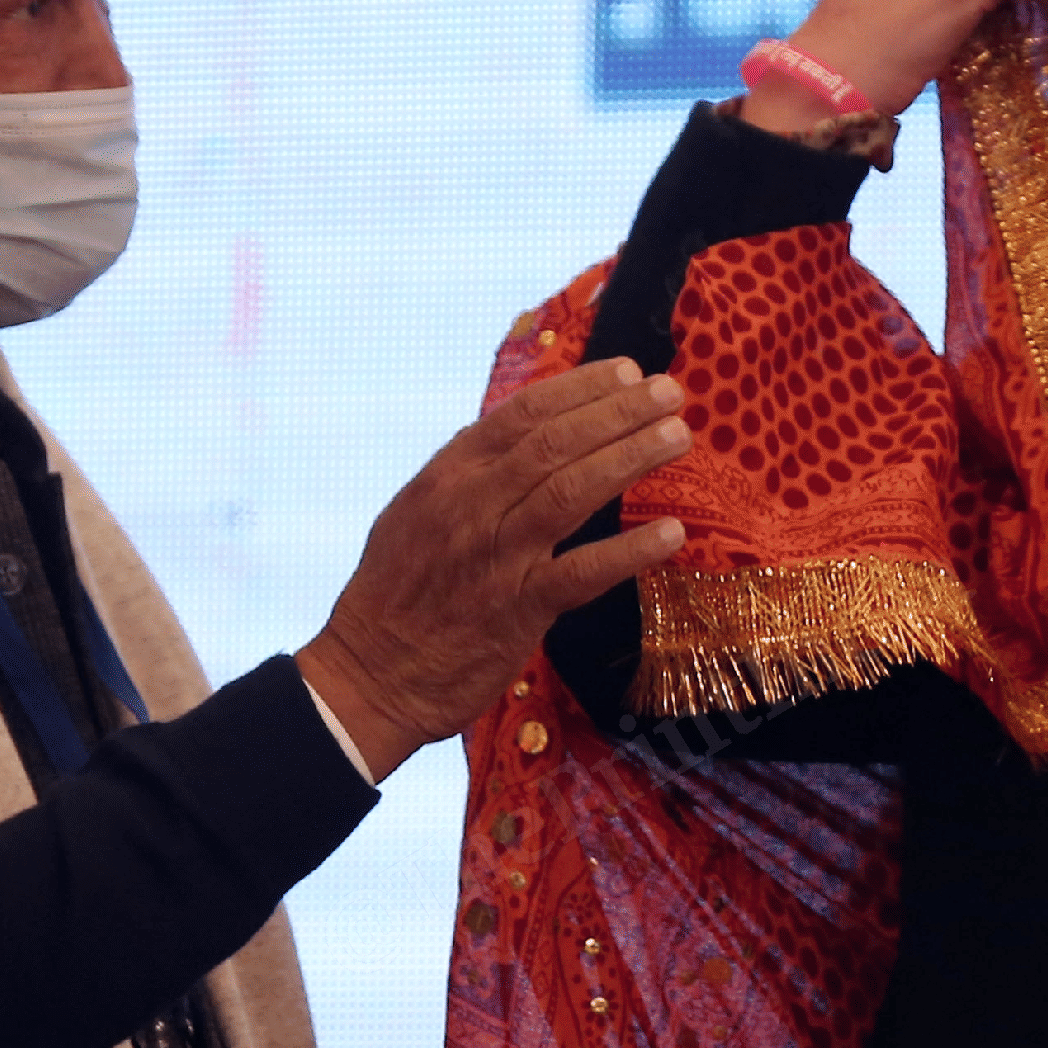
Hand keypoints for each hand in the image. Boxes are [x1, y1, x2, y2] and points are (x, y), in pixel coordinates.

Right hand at [295, 360, 692, 778]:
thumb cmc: (397, 595)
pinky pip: (582, 572)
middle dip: (619, 412)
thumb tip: (517, 433)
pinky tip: (671, 533)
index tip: (626, 372)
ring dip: (632, 458)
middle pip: (556, 443)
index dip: (581, 388)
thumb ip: (467, 474)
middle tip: (670, 393)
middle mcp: (471, 505)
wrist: (370, 675)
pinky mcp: (517, 610)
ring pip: (572, 491)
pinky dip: (629, 550)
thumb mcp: (417, 513)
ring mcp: (496, 556)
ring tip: (678, 437)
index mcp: (448, 476)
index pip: (522, 414)